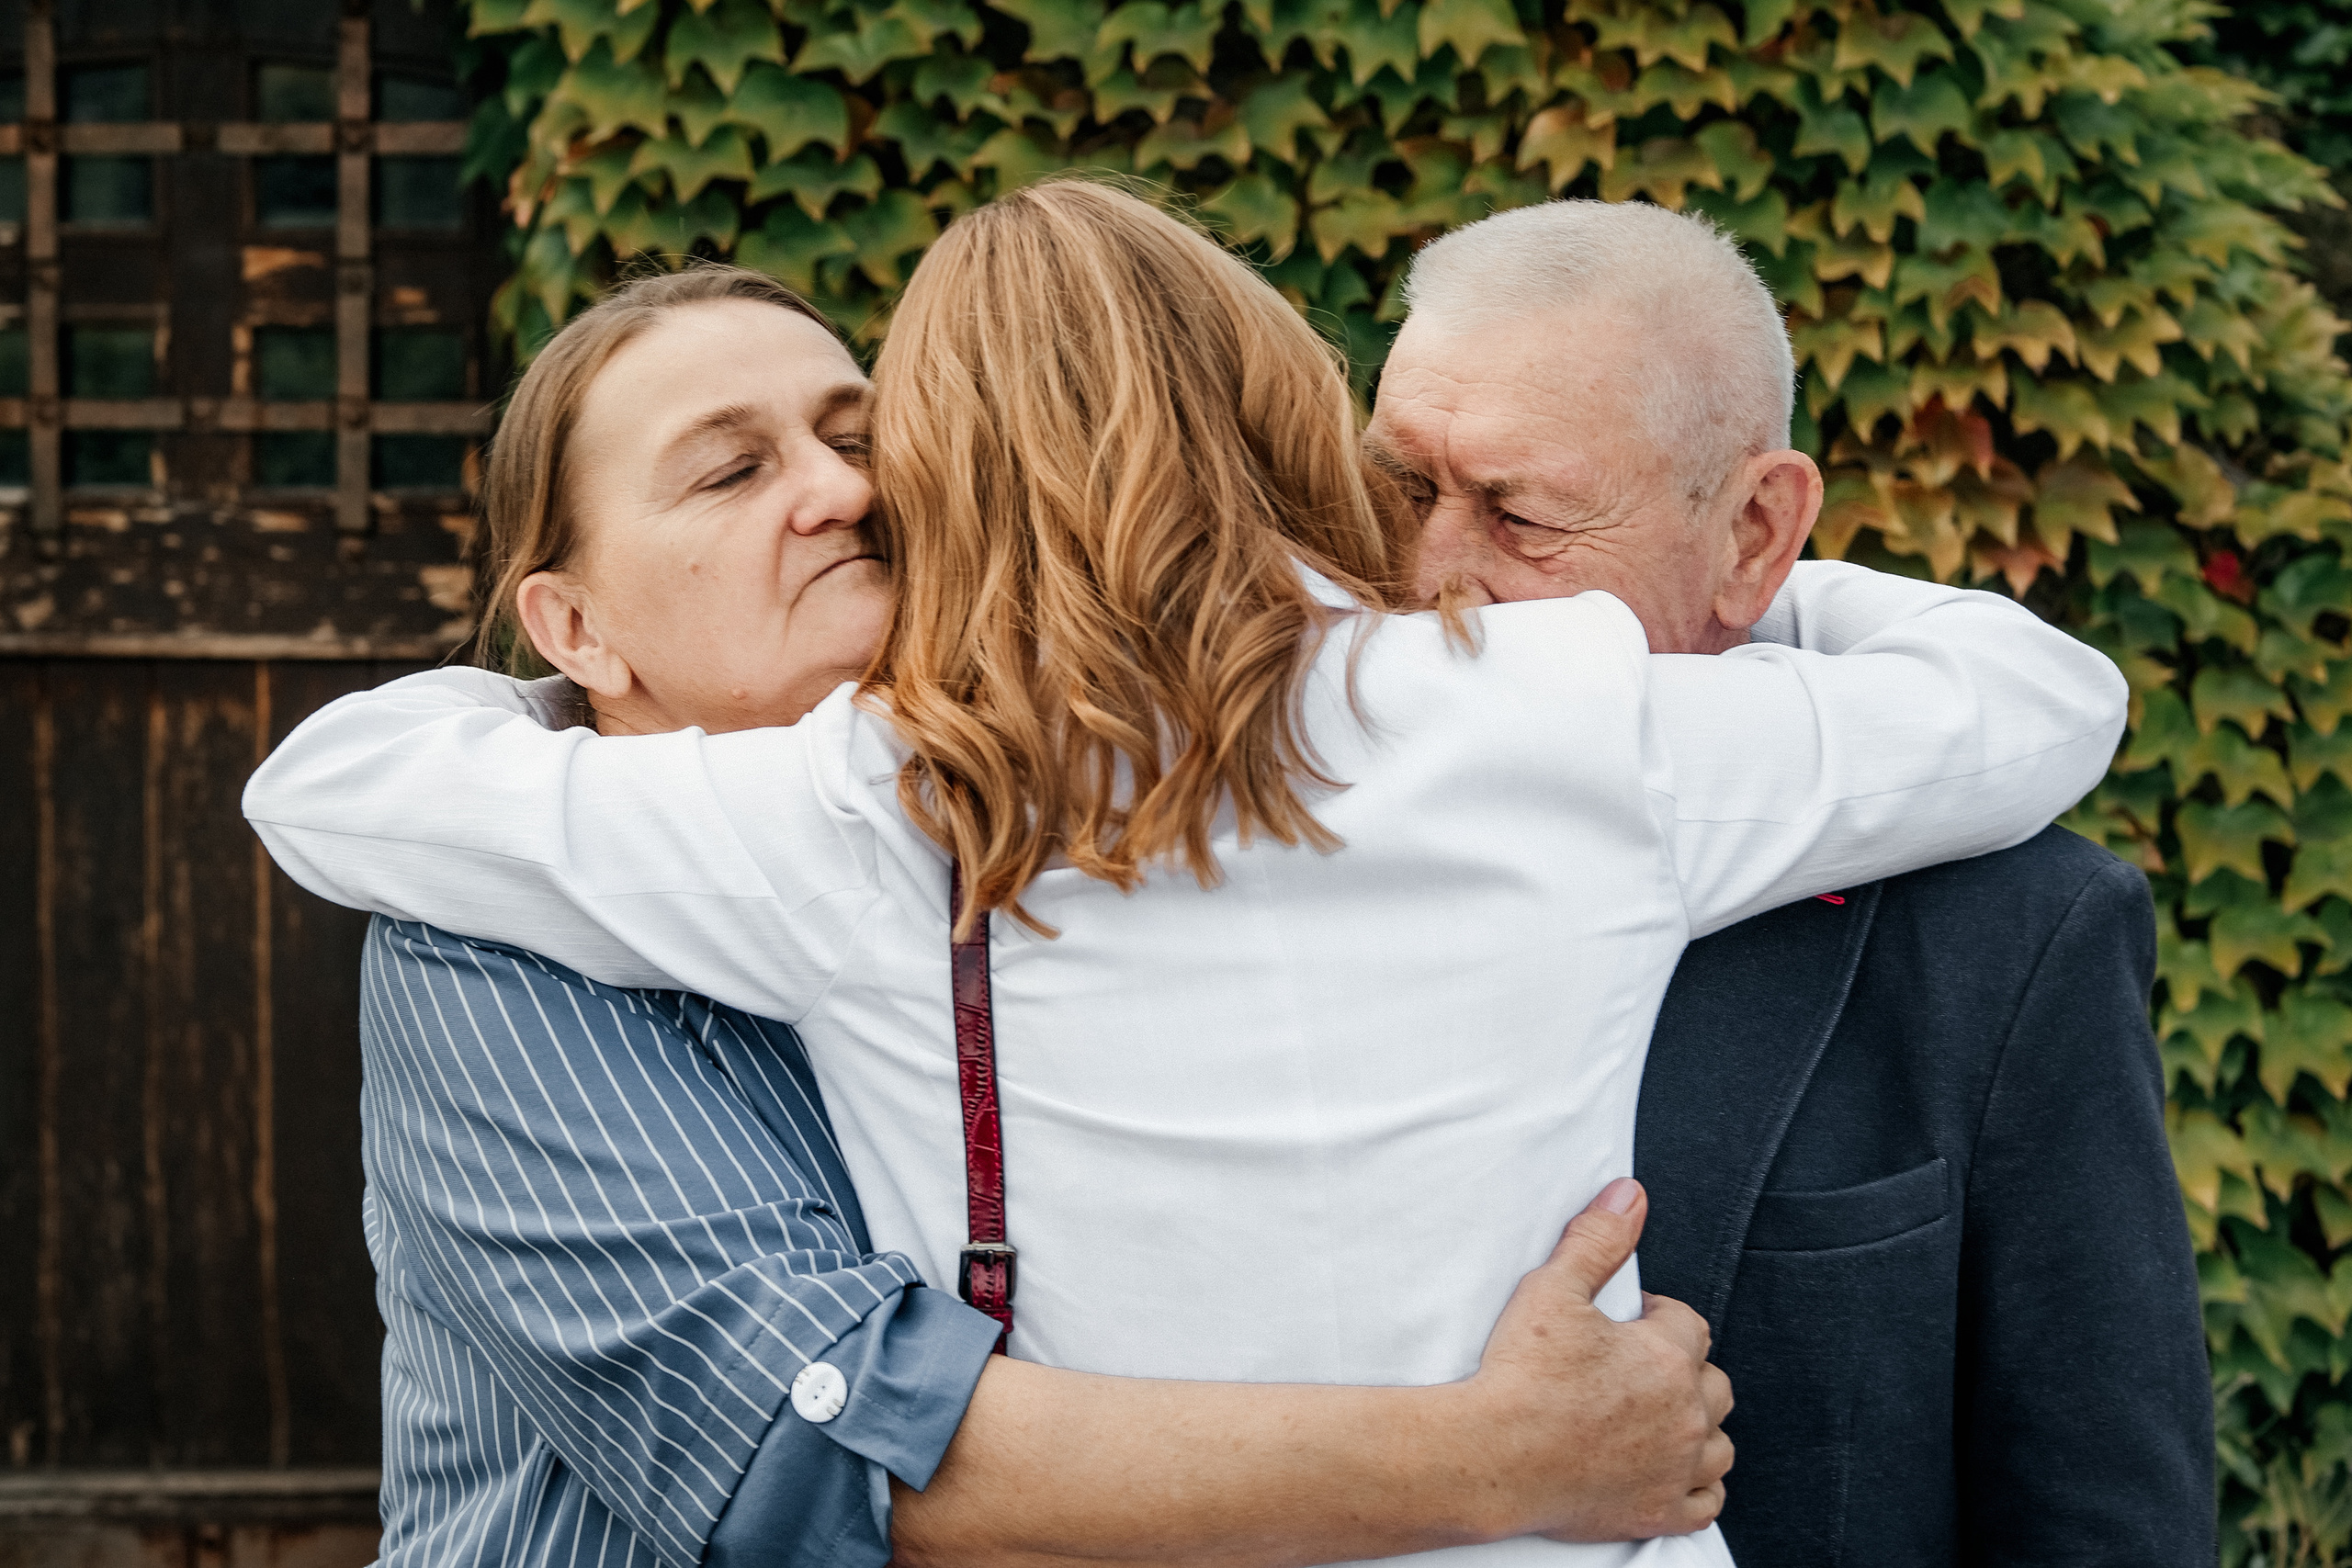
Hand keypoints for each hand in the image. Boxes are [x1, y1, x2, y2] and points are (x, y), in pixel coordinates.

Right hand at [1458, 1178, 1733, 1541]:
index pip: (1689, 1326)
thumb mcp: (1552, 1289)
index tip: (1629, 1324)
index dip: (1660, 1319)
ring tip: (1661, 1417)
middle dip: (1687, 1372)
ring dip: (1700, 1428)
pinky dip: (1698, 1486)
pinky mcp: (1658, 1511)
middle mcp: (1685, 1415)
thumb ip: (1597, 1239)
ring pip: (1720, 1445)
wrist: (1491, 1456)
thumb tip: (1631, 1193)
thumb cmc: (1519, 1375)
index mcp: (1667, 1358)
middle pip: (1715, 1385)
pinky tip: (1672, 1471)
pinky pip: (1706, 1501)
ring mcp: (1675, 1468)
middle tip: (1640, 1369)